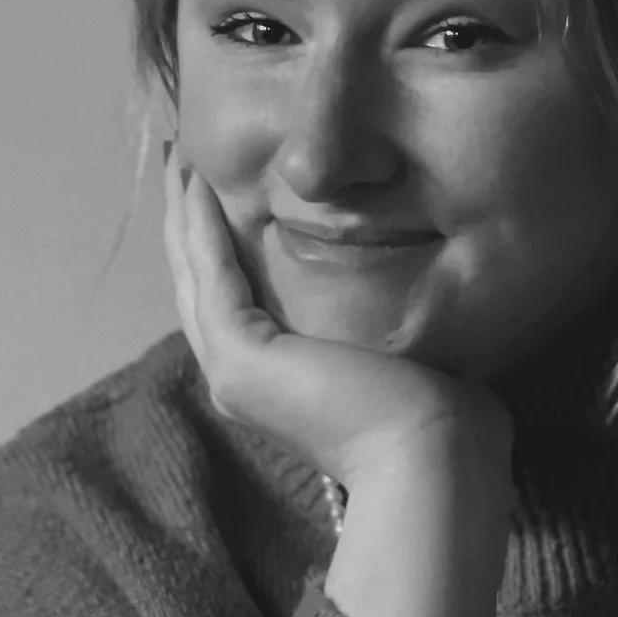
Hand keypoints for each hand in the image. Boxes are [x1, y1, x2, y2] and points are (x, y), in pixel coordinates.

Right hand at [163, 150, 510, 495]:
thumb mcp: (399, 352)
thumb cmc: (440, 419)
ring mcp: (233, 374)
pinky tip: (199, 186)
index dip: (218, 247)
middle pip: (199, 287)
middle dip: (187, 224)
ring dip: (183, 217)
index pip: (231, 303)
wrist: (436, 456)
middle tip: (178, 161)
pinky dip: (202, 230)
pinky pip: (212, 279)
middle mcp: (241, 382)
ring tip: (177, 160)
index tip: (215, 190)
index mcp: (273, 385)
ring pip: (195, 279)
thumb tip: (407, 290)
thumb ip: (380, 322)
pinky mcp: (242, 359)